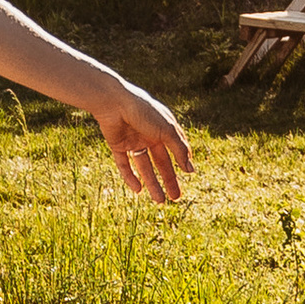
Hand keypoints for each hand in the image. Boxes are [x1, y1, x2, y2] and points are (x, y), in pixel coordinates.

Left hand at [93, 79, 192, 203]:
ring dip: (152, 183)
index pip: (175, 148)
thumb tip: (190, 170)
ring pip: (144, 166)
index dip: (182, 162)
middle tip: (175, 197)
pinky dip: (130, 177)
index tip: (188, 175)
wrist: (113, 102)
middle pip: (161, 162)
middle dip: (168, 179)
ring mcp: (133, 141)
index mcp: (163, 128)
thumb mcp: (167, 131)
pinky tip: (138, 190)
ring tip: (159, 201)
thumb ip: (180, 150)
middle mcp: (148, 135)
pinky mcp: (117, 145)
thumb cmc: (144, 112)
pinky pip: (124, 164)